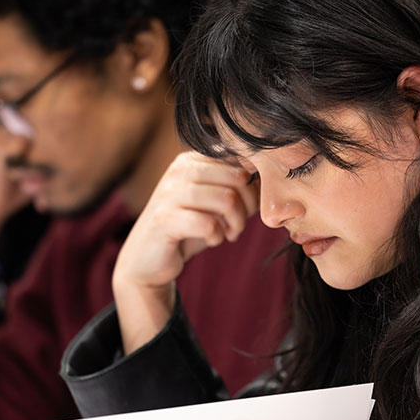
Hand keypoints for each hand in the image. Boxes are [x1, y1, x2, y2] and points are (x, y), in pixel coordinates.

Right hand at [112, 151, 257, 352]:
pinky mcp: (164, 219)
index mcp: (192, 159)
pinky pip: (208, 224)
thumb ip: (236, 187)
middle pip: (237, 178)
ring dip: (235, 223)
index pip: (240, 160)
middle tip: (239, 225)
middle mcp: (179, 170)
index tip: (248, 208)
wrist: (148, 259)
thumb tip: (270, 179)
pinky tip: (212, 240)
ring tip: (229, 234)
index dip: (253, 186)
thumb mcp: (214, 203)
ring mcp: (169, 193)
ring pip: (226, 199)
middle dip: (247, 206)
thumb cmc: (187, 228)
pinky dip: (217, 236)